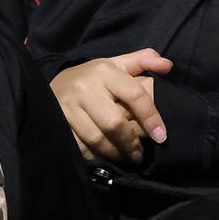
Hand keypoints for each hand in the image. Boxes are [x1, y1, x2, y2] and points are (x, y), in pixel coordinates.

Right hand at [48, 48, 171, 164]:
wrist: (50, 85)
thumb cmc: (93, 77)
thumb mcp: (117, 63)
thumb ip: (143, 61)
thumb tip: (168, 65)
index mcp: (105, 72)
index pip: (134, 95)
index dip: (151, 117)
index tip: (161, 135)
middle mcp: (85, 88)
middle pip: (114, 123)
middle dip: (130, 142)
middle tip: (140, 154)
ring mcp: (68, 108)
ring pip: (97, 139)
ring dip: (115, 152)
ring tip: (128, 157)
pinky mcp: (57, 124)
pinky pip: (80, 146)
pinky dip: (96, 156)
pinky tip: (106, 158)